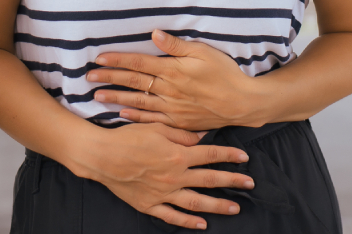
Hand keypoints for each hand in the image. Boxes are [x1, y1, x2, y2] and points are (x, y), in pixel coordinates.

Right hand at [77, 122, 252, 229]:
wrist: (101, 156)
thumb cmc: (129, 137)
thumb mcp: (159, 128)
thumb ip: (184, 134)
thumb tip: (204, 136)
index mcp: (178, 155)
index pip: (211, 155)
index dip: (230, 156)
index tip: (245, 157)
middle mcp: (174, 176)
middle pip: (210, 180)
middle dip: (233, 181)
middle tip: (250, 184)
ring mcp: (162, 193)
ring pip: (196, 202)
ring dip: (217, 205)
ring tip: (234, 207)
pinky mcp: (148, 205)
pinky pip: (171, 216)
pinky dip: (187, 222)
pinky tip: (202, 225)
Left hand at [86, 29, 260, 129]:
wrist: (241, 103)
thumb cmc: (225, 73)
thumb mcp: (204, 52)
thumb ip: (177, 45)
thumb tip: (155, 33)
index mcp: (173, 70)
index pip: (139, 62)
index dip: (118, 59)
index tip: (99, 58)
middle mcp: (168, 90)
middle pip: (133, 82)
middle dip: (109, 78)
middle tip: (88, 77)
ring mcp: (171, 108)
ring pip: (137, 102)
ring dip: (115, 98)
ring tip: (96, 96)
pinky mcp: (177, 121)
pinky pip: (150, 119)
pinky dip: (135, 116)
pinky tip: (122, 114)